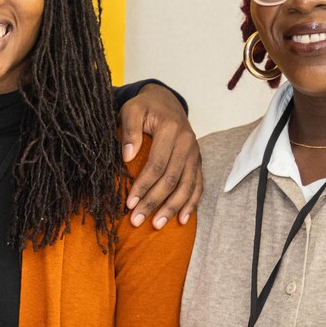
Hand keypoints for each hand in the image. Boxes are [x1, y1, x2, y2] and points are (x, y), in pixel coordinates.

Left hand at [118, 85, 201, 228]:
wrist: (166, 101)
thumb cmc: (144, 107)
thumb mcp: (132, 110)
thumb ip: (129, 130)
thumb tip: (127, 157)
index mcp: (171, 130)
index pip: (156, 164)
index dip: (143, 186)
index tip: (128, 203)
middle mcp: (187, 143)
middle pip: (171, 179)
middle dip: (154, 202)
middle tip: (137, 220)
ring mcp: (195, 154)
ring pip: (187, 186)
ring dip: (172, 207)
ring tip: (157, 224)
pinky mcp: (198, 162)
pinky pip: (198, 185)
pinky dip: (191, 203)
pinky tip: (181, 219)